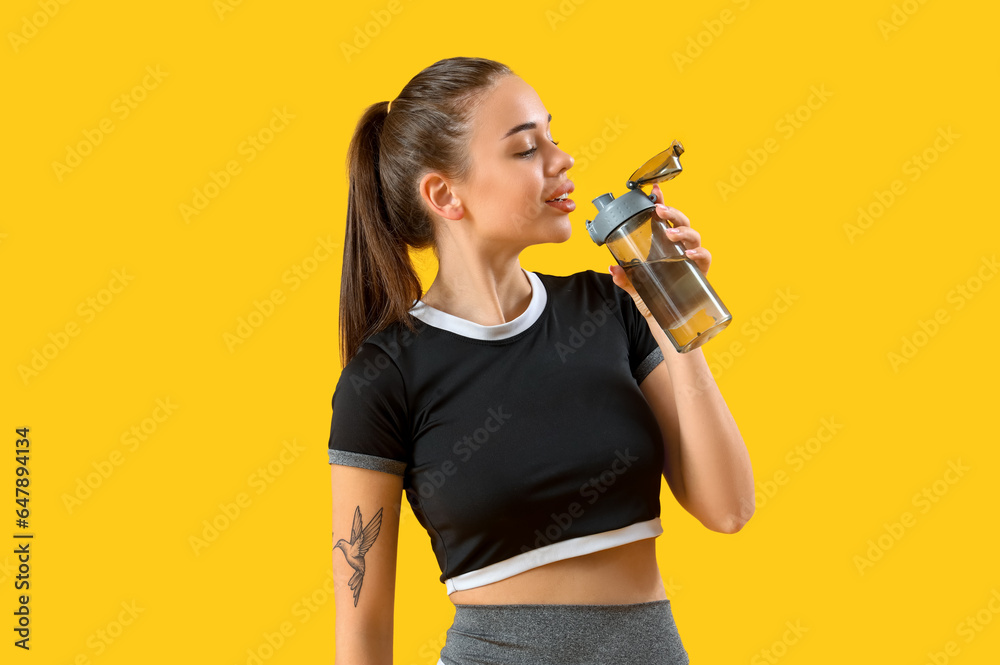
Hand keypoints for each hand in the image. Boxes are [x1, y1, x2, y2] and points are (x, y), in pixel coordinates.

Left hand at [609, 184, 711, 313]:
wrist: (665, 322)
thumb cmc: (652, 298)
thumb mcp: (634, 287)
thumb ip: (624, 277)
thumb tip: (612, 267)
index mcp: (663, 245)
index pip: (663, 219)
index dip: (661, 202)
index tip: (654, 189)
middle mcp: (678, 248)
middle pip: (681, 221)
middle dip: (672, 212)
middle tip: (659, 210)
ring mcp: (691, 258)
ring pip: (693, 235)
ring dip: (683, 231)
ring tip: (670, 234)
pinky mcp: (700, 272)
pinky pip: (705, 257)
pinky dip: (699, 253)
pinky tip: (688, 254)